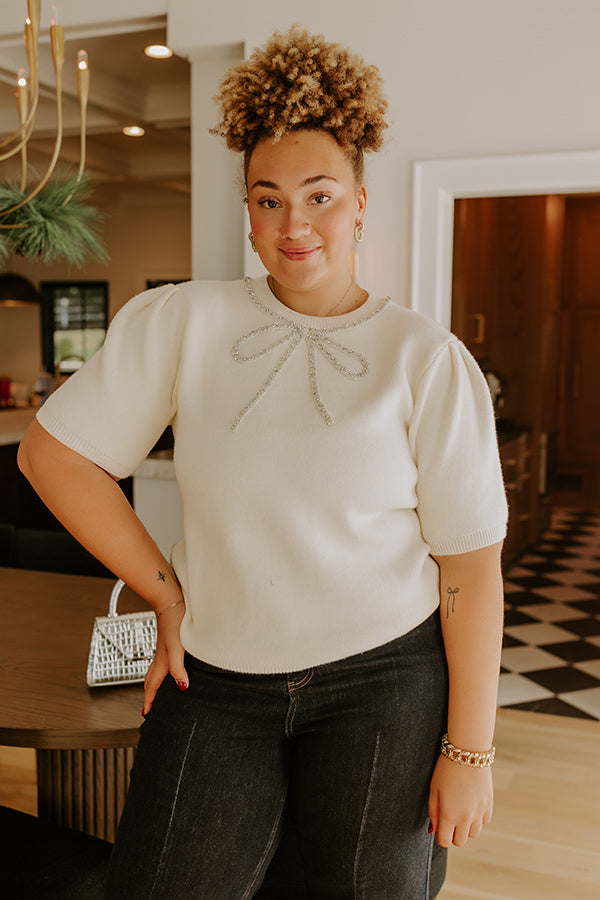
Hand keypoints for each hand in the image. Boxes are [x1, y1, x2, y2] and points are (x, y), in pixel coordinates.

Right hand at [142, 599, 187, 715]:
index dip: (149, 700)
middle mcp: (160, 657)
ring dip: (153, 683)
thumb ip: (178, 668)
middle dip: (148, 694)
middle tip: (148, 707)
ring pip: (154, 670)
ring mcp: (163, 649)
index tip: (146, 714)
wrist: (171, 601)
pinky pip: (161, 662)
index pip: (152, 685)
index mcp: (162, 661)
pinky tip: (169, 666)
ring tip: (156, 691)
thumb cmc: (175, 622)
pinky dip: (161, 670)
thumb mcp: (177, 648)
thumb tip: (182, 687)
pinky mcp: (168, 642)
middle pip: (150, 680)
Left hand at [428, 754, 492, 847]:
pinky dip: (478, 817)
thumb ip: (433, 812)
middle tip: (449, 818)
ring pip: (473, 834)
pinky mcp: (489, 805)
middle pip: (460, 841)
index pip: (445, 841)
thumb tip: (433, 831)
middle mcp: (466, 817)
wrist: (467, 753)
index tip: (440, 827)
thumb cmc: (446, 769)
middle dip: (453, 833)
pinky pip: (484, 821)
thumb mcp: (434, 789)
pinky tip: (471, 803)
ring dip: (466, 827)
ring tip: (461, 810)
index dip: (440, 836)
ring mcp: (479, 812)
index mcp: (449, 815)